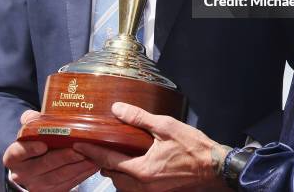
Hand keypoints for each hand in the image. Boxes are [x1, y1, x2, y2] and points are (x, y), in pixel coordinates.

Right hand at [3, 109, 98, 191]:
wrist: (32, 167)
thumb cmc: (35, 143)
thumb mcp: (30, 132)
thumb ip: (33, 121)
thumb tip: (35, 114)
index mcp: (14, 156)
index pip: (18, 153)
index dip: (30, 149)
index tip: (43, 144)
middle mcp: (23, 173)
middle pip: (44, 165)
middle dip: (64, 157)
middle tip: (79, 148)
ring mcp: (38, 185)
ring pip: (59, 176)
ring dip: (78, 166)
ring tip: (92, 155)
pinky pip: (69, 183)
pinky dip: (83, 173)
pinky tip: (94, 163)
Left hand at [74, 102, 229, 191]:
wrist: (214, 168)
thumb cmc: (193, 147)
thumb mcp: (165, 127)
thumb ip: (139, 118)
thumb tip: (117, 109)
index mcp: (142, 171)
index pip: (108, 161)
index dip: (91, 152)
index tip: (78, 145)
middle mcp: (143, 187)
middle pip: (113, 177)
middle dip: (102, 163)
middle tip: (94, 148)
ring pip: (124, 186)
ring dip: (116, 172)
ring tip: (112, 155)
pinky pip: (135, 188)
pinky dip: (128, 178)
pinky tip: (132, 164)